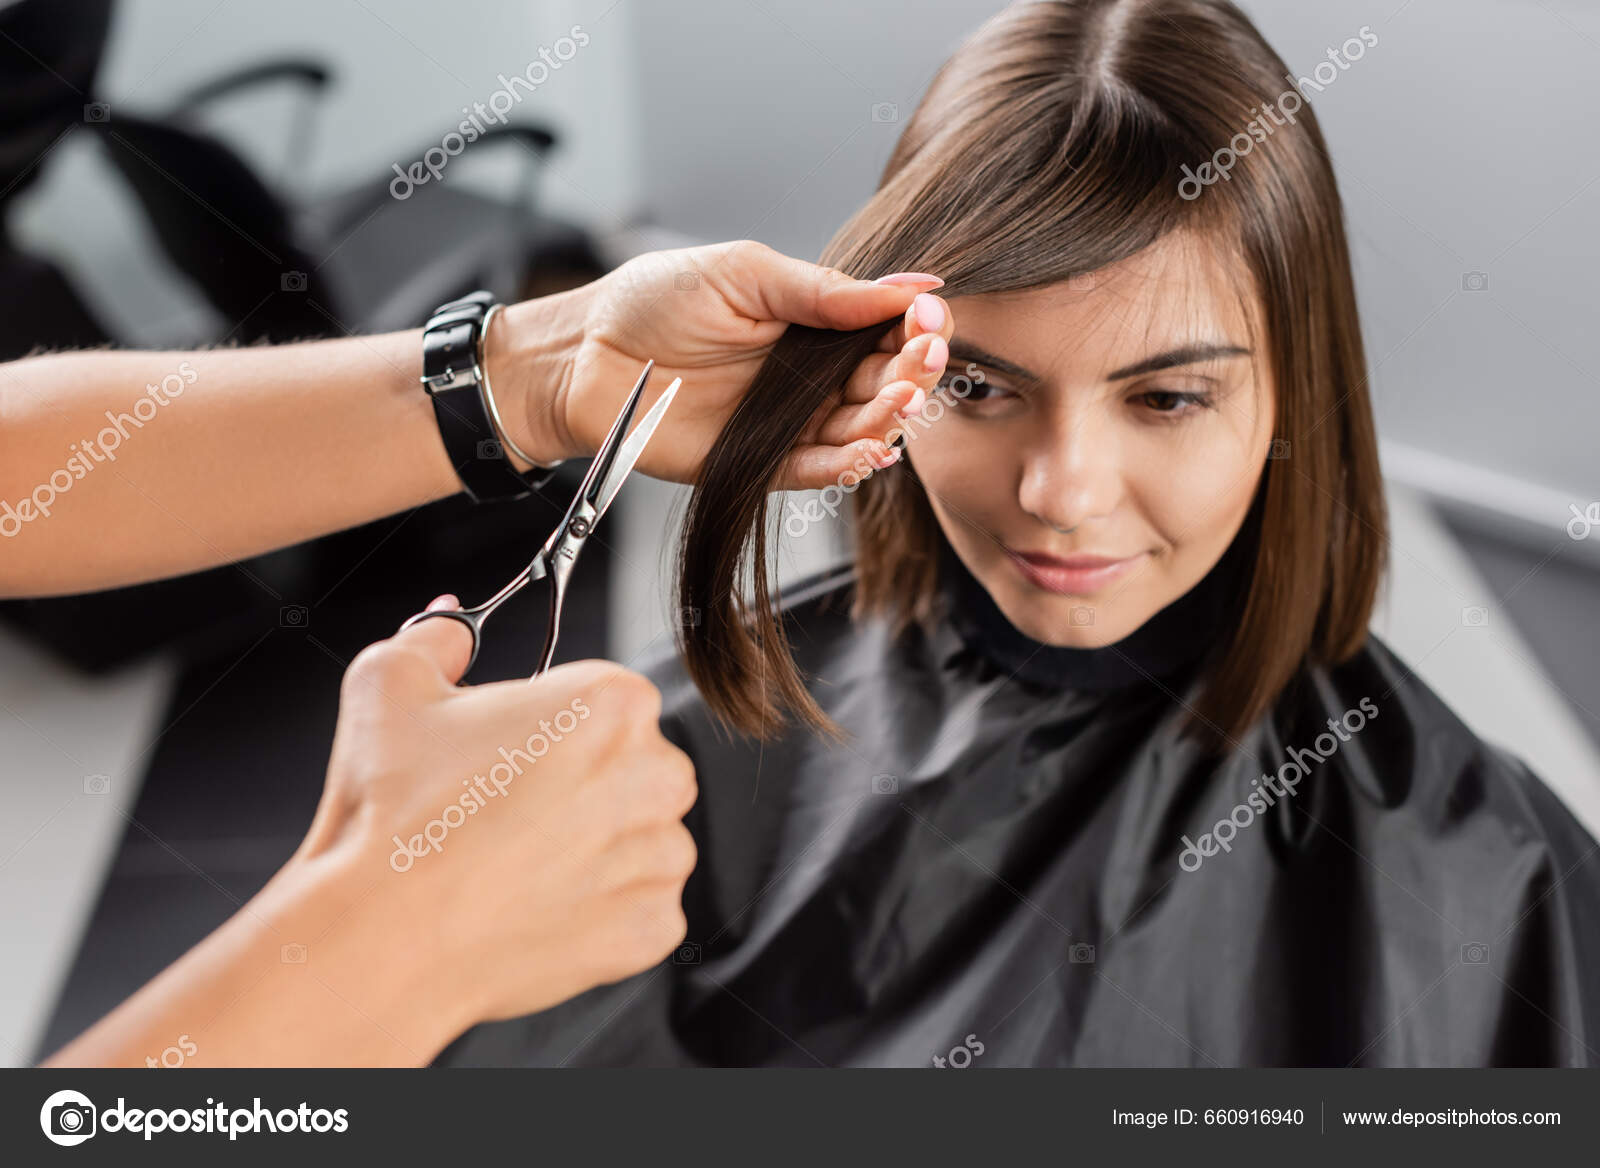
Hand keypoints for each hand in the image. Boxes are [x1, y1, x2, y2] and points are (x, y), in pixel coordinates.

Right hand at [298, 596, 698, 1032]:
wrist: (381, 940)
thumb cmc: (390, 817)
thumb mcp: (389, 686)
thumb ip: (437, 638)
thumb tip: (453, 620)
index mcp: (612, 702)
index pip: (609, 704)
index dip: (555, 731)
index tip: (515, 758)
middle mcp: (657, 774)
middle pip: (639, 770)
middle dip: (589, 788)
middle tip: (515, 814)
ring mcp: (661, 858)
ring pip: (646, 842)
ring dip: (599, 851)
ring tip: (520, 866)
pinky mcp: (654, 927)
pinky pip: (642, 910)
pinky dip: (601, 914)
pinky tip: (538, 909)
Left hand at [489, 239, 954, 489]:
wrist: (583, 355)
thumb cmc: (652, 301)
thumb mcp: (745, 273)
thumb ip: (825, 289)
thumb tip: (910, 286)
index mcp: (812, 322)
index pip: (885, 329)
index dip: (916, 326)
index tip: (931, 316)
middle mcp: (809, 374)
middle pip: (885, 382)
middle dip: (914, 372)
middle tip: (923, 358)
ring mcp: (788, 421)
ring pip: (860, 430)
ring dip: (889, 420)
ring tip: (899, 401)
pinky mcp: (761, 464)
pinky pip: (816, 472)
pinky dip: (846, 466)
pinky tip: (870, 451)